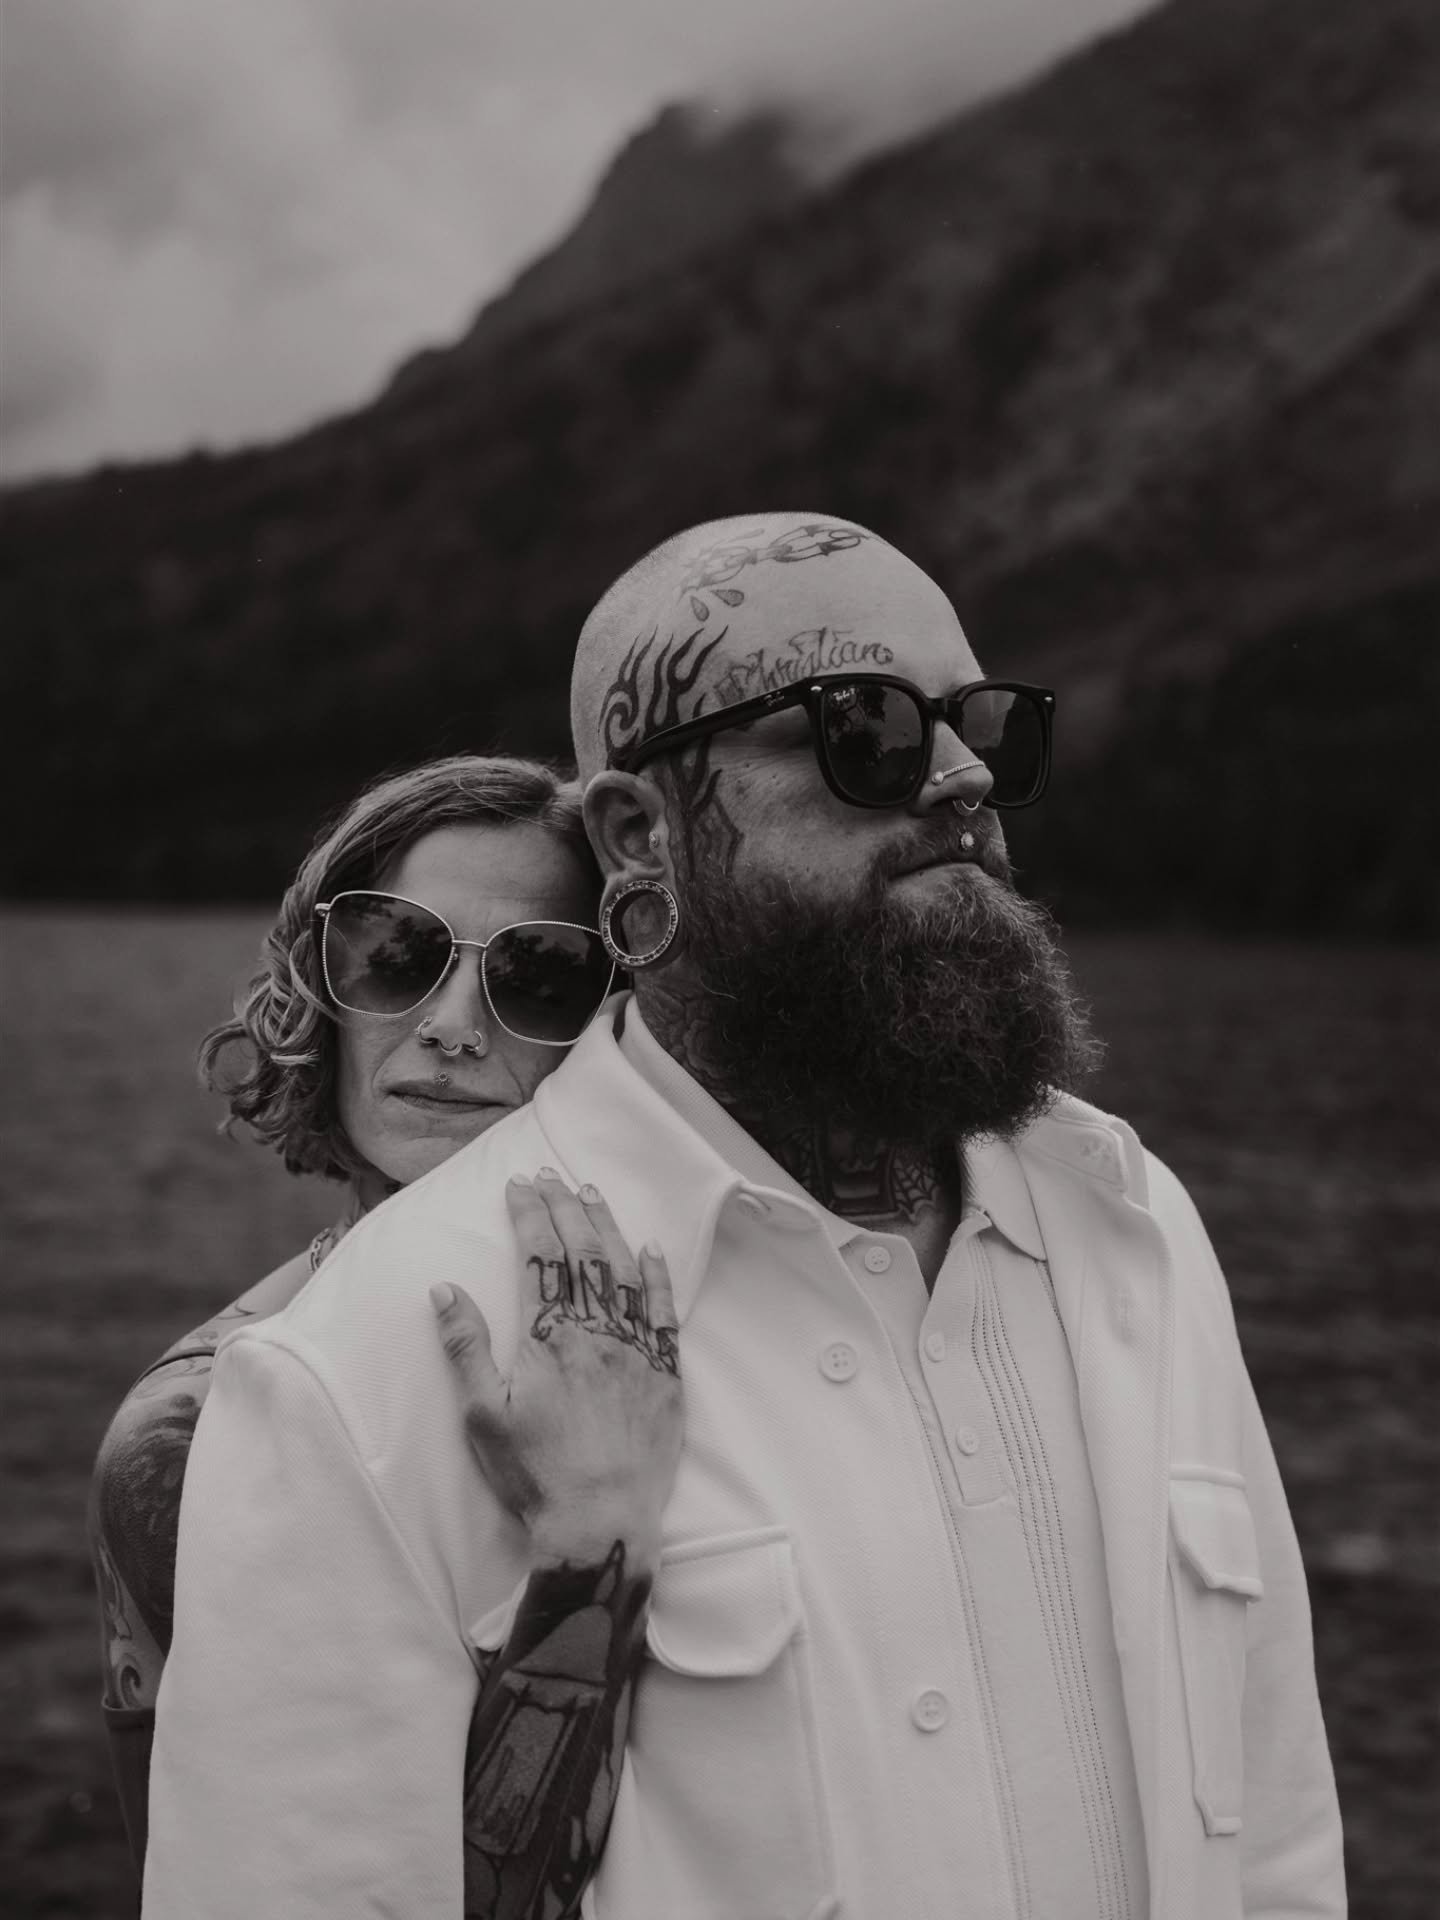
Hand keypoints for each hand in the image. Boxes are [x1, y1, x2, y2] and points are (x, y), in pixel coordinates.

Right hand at [430, 1170, 682, 1569]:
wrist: (600, 1520)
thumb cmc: (534, 1472)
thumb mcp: (482, 1412)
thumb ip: (465, 1345)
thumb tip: (444, 1289)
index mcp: (550, 1336)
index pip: (539, 1256)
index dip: (529, 1215)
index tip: (519, 1185)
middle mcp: (597, 1331)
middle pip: (582, 1252)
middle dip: (564, 1207)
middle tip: (551, 1176)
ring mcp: (636, 1349)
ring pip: (624, 1271)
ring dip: (607, 1227)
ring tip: (593, 1195)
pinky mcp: (665, 1374)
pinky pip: (665, 1310)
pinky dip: (657, 1275)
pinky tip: (651, 1250)